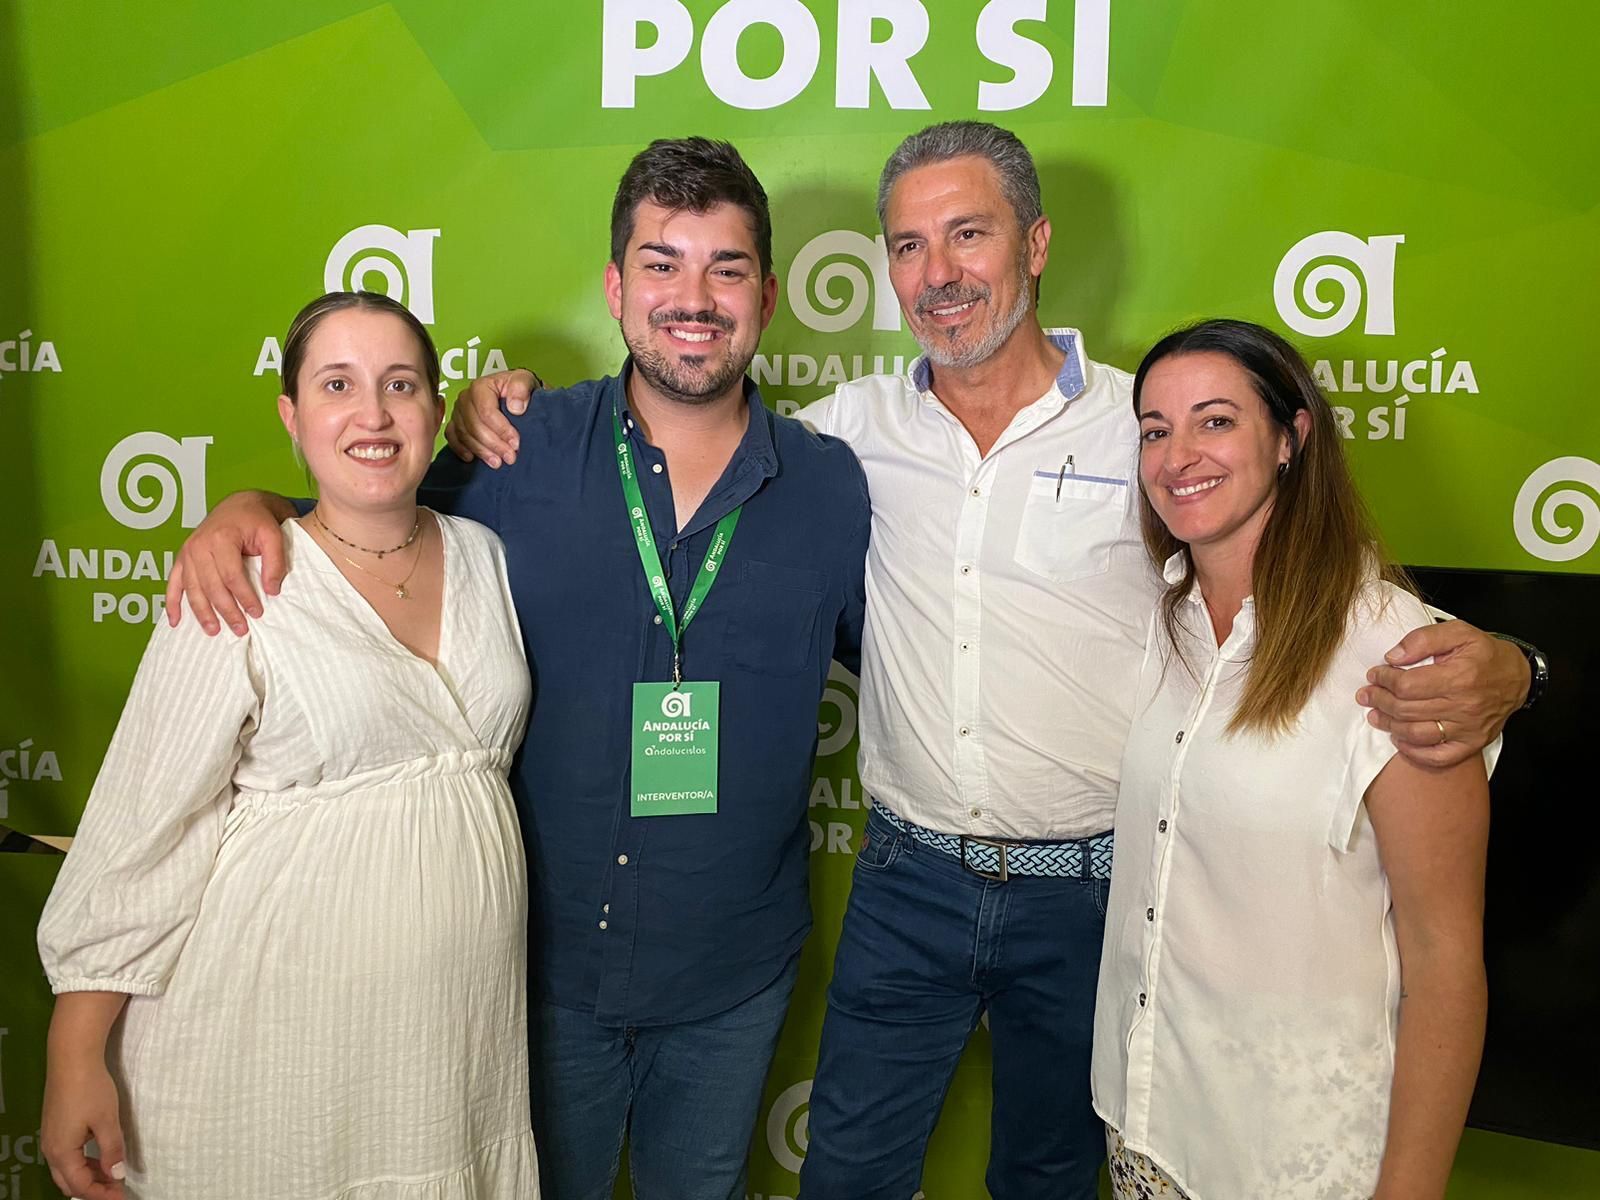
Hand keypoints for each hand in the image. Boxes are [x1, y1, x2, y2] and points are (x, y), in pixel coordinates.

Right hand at [42, 1056, 125, 1199]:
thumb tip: (117, 1175)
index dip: (102, 1194)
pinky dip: (83, 1162)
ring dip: (89, 1175)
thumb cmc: (91, 1089)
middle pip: (69, 1182)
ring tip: (113, 1175)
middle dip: (93, 1189)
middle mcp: (51, 1149)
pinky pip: (67, 1155)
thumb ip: (112, 1150)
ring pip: (67, 1169)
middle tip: (117, 1190)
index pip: (80, 1185)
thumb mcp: (107, 1121)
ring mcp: (50, 1137)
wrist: (71, 1059)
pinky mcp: (55, 1127)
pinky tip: (101, 1156)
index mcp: (62, 1152)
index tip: (122, 1196)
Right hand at [163, 490, 293, 636]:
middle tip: (240, 629)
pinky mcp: (183, 557)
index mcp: (220, 538)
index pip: (231, 575)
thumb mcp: (273, 535)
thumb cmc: (257, 519)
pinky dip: (172, 602)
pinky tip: (175, 621)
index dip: (244, 597)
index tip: (257, 613)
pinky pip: (174, 582)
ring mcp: (187, 552)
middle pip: (211, 585)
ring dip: (201, 612)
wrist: (239, 504)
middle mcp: (198, 545)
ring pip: (192, 588)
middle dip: (226, 610)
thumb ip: (275, 562)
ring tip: (214, 631)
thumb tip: (271, 590)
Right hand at [443, 368, 542, 466]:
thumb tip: (515, 407)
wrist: (514, 395)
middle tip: (510, 457)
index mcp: (481, 386)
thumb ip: (522, 387)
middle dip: (493, 444)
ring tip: (498, 462)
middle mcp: (465, 398)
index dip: (501, 430)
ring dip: (481, 451)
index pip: (486, 411)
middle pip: (474, 425)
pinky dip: (460, 449)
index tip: (516, 443)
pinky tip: (472, 458)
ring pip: (464, 434)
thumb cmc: (518, 388)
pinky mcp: (455, 423)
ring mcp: (458, 411)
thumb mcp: (526, 380)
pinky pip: (452, 437)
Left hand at [1357, 619, 1529, 767]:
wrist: (1518, 676)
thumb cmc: (1485, 653)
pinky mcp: (1472, 743)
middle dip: (1379, 701)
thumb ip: (1424, 639)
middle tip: (1366, 695)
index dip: (1384, 680)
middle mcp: (1464, 706)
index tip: (1374, 674)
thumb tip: (1394, 656)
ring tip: (1375, 715)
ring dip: (1390, 726)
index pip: (1407, 685)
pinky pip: (1438, 756)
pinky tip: (1399, 740)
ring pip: (1417, 734)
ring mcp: (1468, 729)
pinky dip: (1414, 753)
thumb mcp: (1459, 632)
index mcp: (1459, 677)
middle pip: (1407, 710)